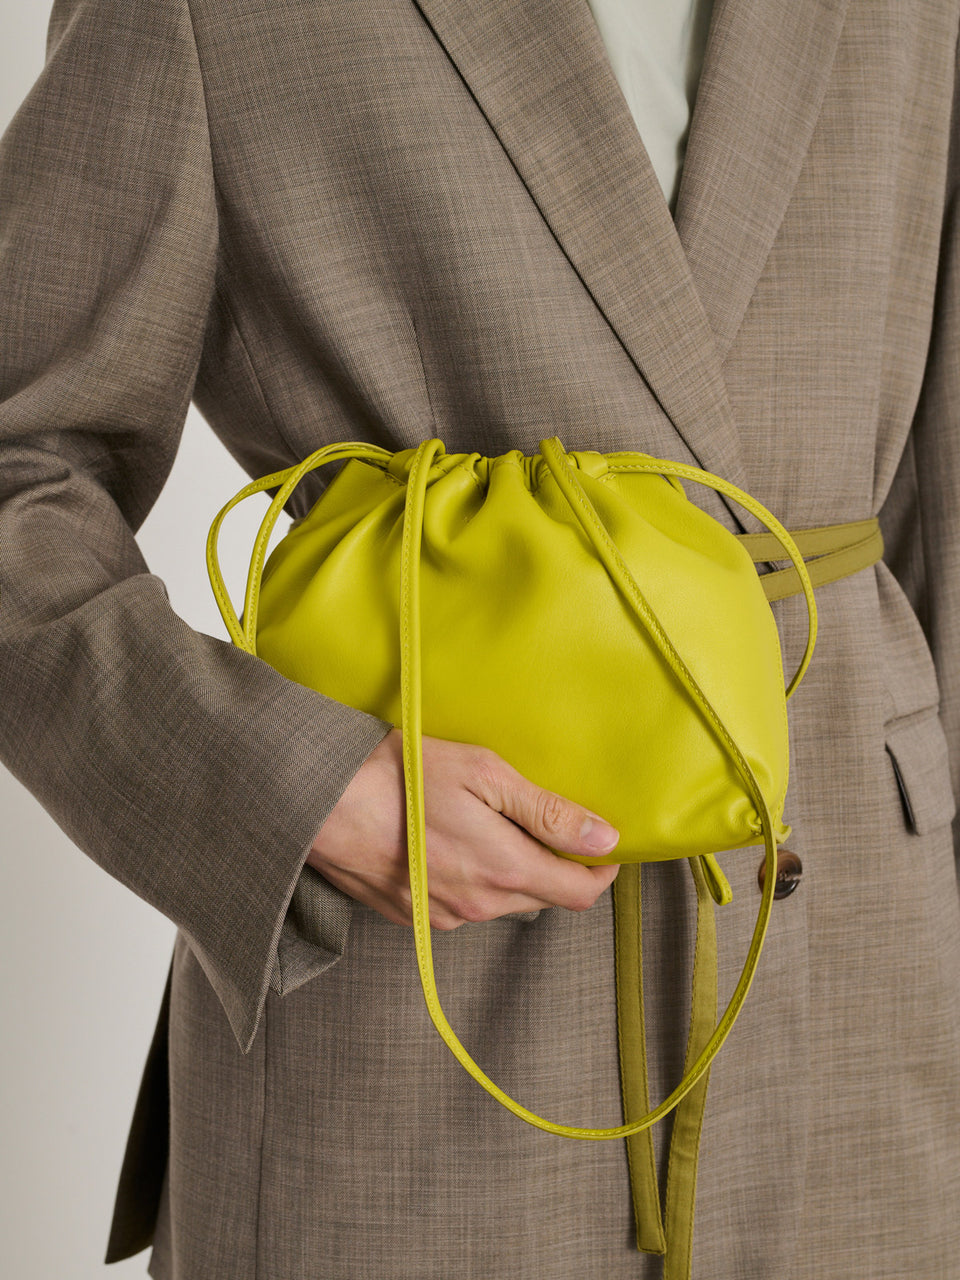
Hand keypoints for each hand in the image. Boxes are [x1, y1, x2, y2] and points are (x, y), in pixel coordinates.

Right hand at [306, 728, 620, 929]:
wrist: (321, 801)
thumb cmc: (401, 776)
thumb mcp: (485, 775)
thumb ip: (548, 813)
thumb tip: (605, 839)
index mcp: (503, 871)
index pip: (578, 893)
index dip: (601, 871)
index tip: (604, 846)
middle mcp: (477, 906)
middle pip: (541, 898)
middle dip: (555, 867)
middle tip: (547, 823)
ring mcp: (442, 917)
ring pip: (501, 902)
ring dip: (510, 872)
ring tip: (492, 825)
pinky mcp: (412, 917)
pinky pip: (462, 904)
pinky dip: (472, 878)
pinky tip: (450, 841)